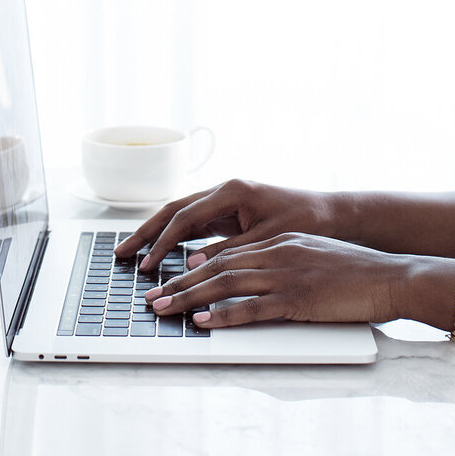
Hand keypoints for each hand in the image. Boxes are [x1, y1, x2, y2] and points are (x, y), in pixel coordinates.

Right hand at [114, 179, 336, 270]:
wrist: (332, 214)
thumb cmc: (305, 222)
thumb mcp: (267, 240)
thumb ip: (228, 252)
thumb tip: (192, 264)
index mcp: (231, 191)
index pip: (184, 217)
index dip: (162, 242)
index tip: (147, 264)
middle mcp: (223, 191)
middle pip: (173, 211)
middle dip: (146, 232)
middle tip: (122, 253)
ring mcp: (224, 200)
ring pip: (180, 216)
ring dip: (157, 234)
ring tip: (134, 253)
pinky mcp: (229, 212)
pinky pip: (194, 224)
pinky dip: (175, 237)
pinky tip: (161, 252)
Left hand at [143, 233, 406, 327]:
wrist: (391, 278)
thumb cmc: (355, 273)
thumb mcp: (311, 257)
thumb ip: (280, 261)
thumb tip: (249, 276)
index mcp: (278, 243)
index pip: (225, 252)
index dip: (192, 266)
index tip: (167, 277)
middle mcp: (276, 253)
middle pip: (215, 266)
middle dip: (178, 283)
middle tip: (151, 297)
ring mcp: (285, 275)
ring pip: (225, 284)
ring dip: (189, 298)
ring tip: (163, 309)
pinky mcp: (298, 300)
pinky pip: (252, 307)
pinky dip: (224, 315)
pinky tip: (202, 322)